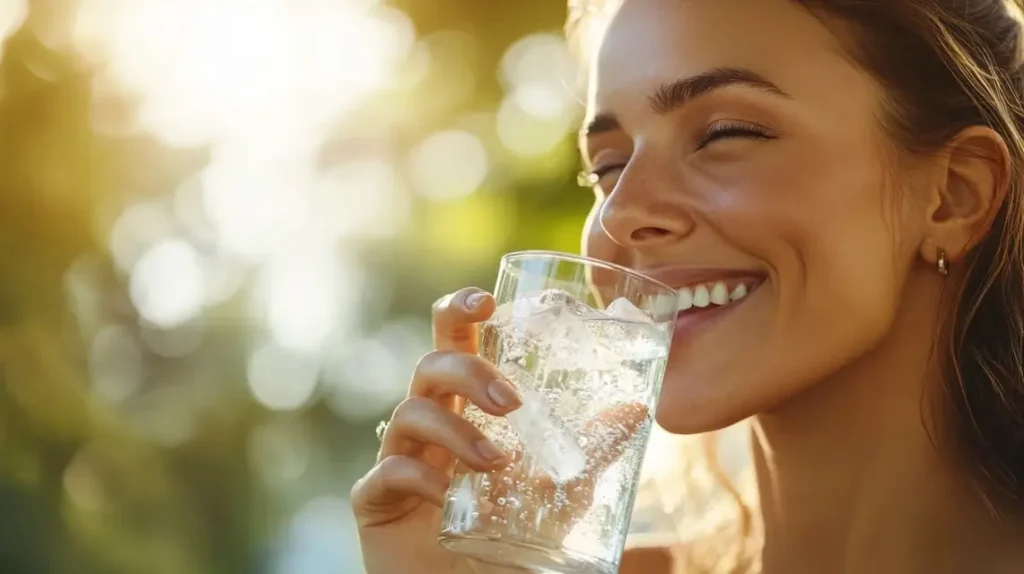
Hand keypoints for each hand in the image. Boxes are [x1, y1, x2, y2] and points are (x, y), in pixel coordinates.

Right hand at [351, 288, 647, 573]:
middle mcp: (430, 425)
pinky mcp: (376, 502)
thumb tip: (636, 409)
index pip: (455, 343)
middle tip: (511, 403)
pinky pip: (386, 473)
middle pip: (430, 366)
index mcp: (465, 408)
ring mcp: (400, 459)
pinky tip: (450, 498)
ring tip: (498, 464)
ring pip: (408, 414)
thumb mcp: (563, 490)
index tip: (487, 303)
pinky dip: (421, 478)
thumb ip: (590, 450)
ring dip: (456, 431)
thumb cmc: (513, 535)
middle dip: (467, 371)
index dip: (460, 311)